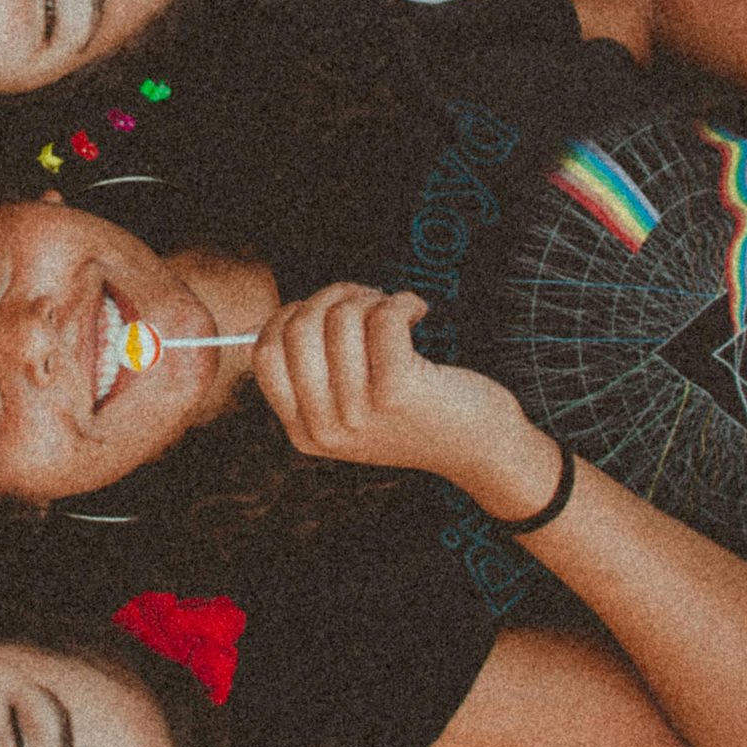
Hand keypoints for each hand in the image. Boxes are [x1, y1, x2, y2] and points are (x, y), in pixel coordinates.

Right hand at [251, 283, 532, 491]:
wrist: (482, 449)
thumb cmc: (417, 412)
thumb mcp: (351, 409)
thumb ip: (312, 374)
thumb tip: (265, 321)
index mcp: (305, 433)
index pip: (264, 354)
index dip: (290, 316)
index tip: (327, 311)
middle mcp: (327, 428)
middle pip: (297, 328)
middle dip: (332, 296)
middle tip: (369, 302)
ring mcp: (360, 412)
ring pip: (341, 316)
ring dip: (371, 298)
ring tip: (396, 312)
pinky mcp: (398, 391)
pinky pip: (382, 316)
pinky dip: (402, 300)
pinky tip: (418, 311)